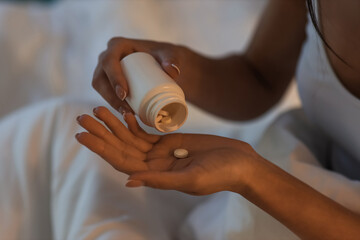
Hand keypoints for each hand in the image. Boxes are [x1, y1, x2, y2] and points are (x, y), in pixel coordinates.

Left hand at [75, 106, 260, 194]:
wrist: (239, 163)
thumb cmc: (220, 174)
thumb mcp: (191, 179)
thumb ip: (161, 180)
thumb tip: (129, 181)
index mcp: (156, 176)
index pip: (121, 161)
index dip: (101, 148)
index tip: (83, 135)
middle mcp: (154, 165)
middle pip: (121, 147)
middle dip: (102, 133)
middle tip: (82, 117)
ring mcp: (161, 152)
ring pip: (131, 138)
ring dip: (113, 125)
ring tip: (97, 109)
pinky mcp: (170, 140)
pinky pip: (146, 132)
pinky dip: (133, 122)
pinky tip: (123, 112)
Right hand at [92, 37, 206, 112]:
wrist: (165, 64)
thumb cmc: (166, 57)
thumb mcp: (170, 55)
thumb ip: (172, 60)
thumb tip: (172, 71)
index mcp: (117, 45)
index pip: (109, 61)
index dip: (113, 78)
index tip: (124, 94)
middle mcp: (107, 56)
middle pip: (100, 77)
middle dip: (110, 96)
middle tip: (126, 110)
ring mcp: (106, 70)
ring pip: (100, 88)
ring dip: (110, 103)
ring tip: (128, 114)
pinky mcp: (109, 81)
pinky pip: (105, 93)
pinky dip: (112, 104)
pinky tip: (122, 114)